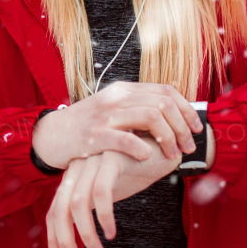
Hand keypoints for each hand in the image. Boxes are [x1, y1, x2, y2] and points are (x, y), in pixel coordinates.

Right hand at [32, 81, 200, 168]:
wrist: (50, 136)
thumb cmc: (86, 128)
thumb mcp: (113, 112)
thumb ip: (137, 111)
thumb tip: (173, 120)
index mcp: (123, 90)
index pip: (166, 91)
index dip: (187, 109)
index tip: (196, 128)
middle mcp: (116, 98)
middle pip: (163, 103)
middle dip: (182, 126)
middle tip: (187, 146)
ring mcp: (104, 115)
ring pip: (150, 117)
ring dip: (168, 138)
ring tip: (171, 154)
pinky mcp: (93, 135)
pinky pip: (125, 139)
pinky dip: (141, 148)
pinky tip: (147, 157)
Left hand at [45, 137, 181, 247]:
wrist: (160, 144)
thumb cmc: (133, 170)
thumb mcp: (108, 193)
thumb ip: (92, 210)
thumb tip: (82, 241)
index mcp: (73, 178)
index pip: (54, 212)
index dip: (54, 239)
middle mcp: (78, 169)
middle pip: (60, 210)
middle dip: (65, 242)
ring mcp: (92, 161)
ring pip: (78, 204)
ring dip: (86, 235)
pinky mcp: (110, 157)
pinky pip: (101, 191)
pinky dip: (104, 216)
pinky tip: (111, 232)